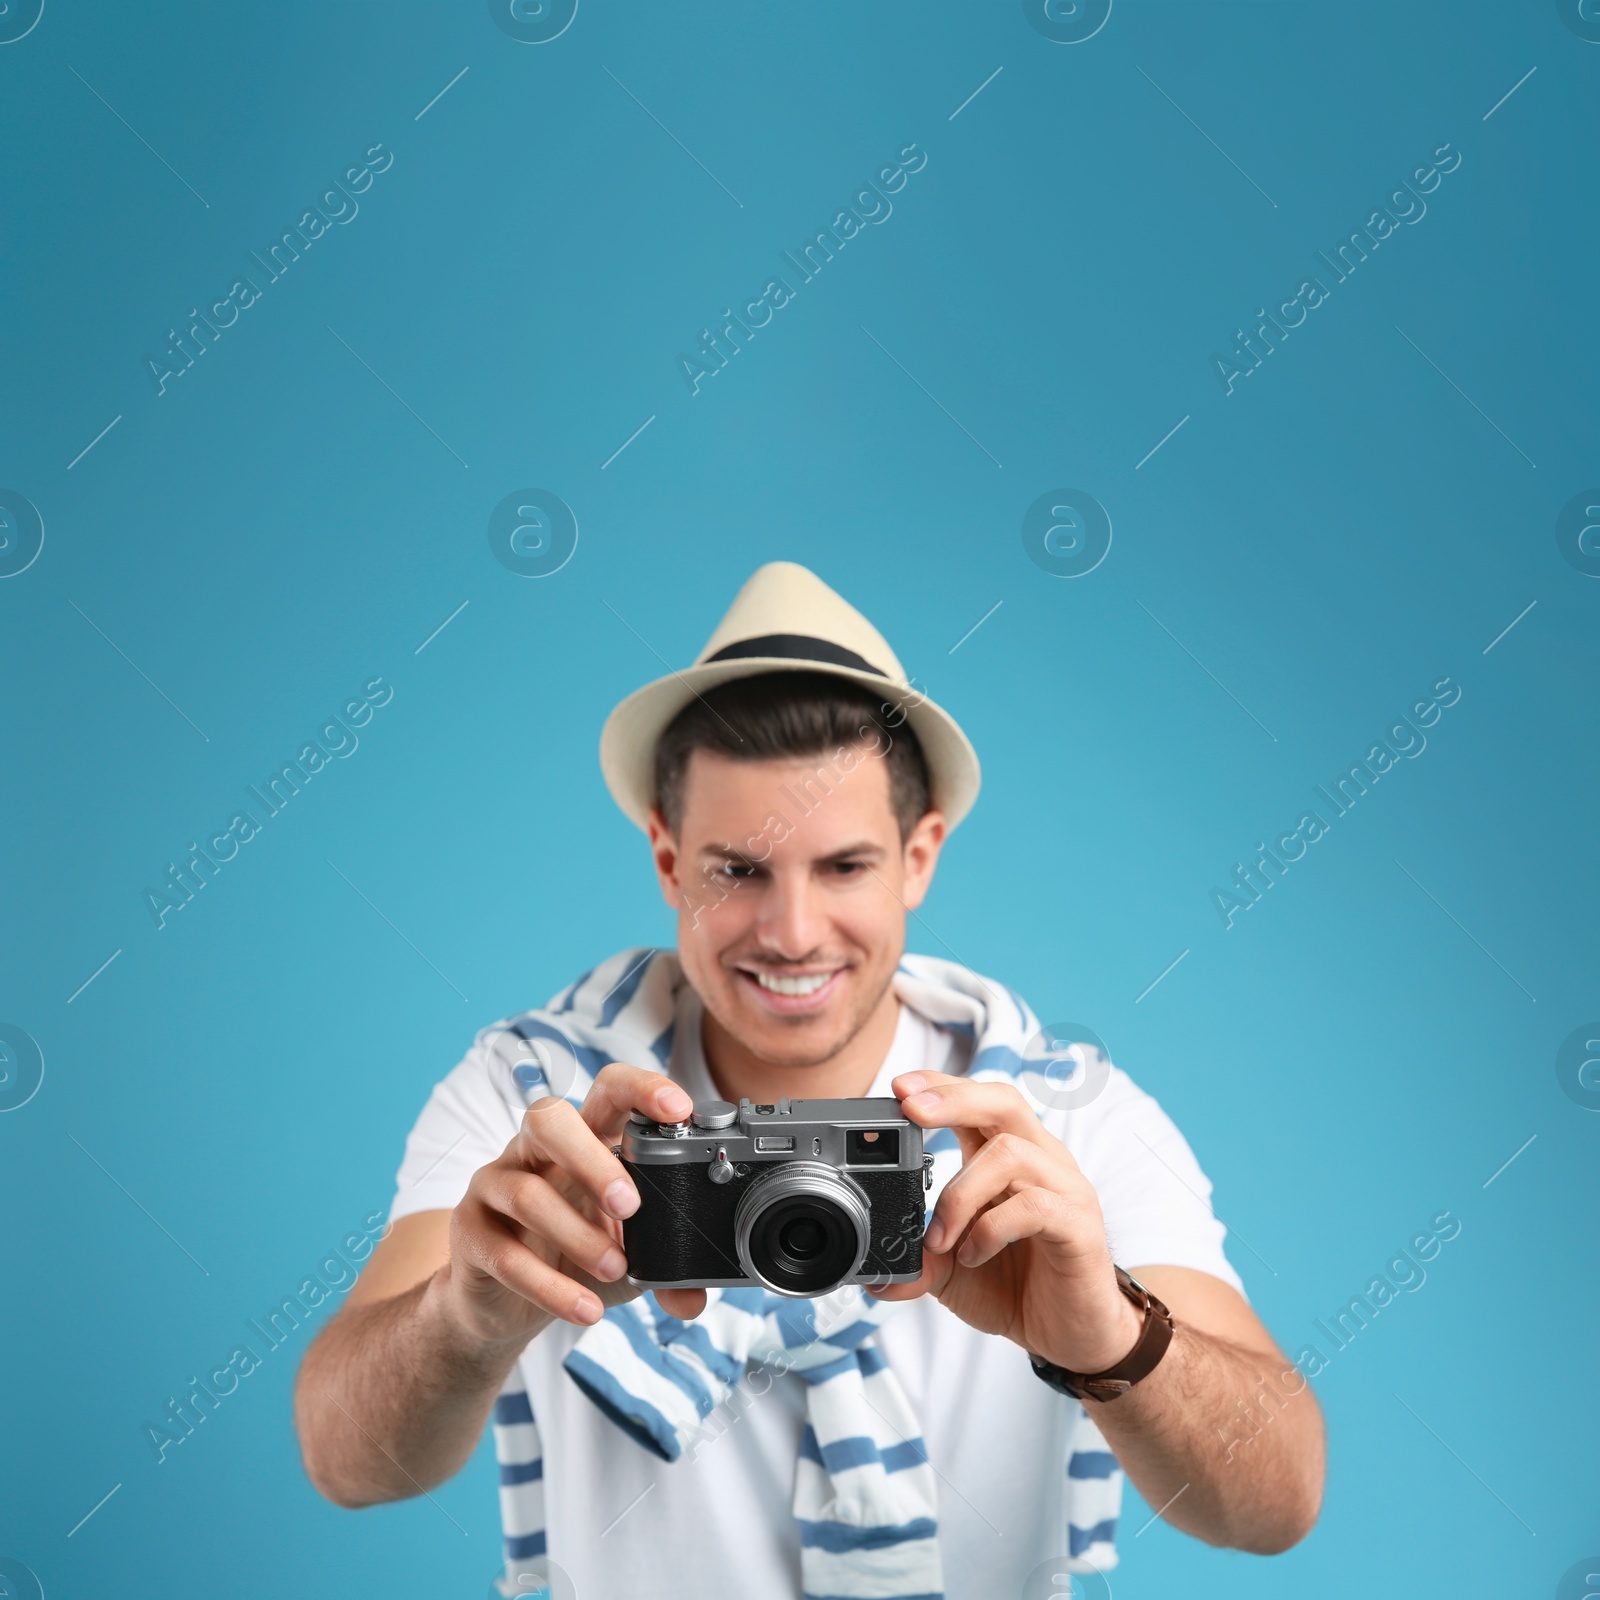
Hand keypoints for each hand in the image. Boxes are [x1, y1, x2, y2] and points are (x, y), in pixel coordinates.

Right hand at [438, 1064, 705, 1348]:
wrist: (502, 1303)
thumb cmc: (571, 1256)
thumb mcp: (625, 1257)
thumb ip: (662, 1270)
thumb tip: (694, 1300)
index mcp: (582, 1138)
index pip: (607, 1090)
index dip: (641, 1089)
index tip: (679, 1110)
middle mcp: (533, 1151)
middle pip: (549, 1119)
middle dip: (591, 1159)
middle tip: (629, 1204)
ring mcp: (495, 1186)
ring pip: (524, 1192)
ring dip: (576, 1233)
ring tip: (615, 1268)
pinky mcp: (469, 1233)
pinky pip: (505, 1254)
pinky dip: (549, 1285)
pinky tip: (584, 1308)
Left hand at [869, 1071, 1142, 1375]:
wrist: (1073, 1336)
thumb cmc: (1019, 1287)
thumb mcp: (953, 1271)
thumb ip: (918, 1261)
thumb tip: (872, 1275)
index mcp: (1009, 1157)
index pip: (978, 1100)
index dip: (941, 1085)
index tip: (899, 1086)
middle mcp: (1041, 1161)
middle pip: (1004, 1101)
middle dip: (953, 1099)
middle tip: (912, 1110)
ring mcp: (1065, 1189)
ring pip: (1011, 1153)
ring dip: (961, 1193)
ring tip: (940, 1239)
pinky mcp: (1080, 1226)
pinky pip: (1035, 1206)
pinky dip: (992, 1227)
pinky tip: (973, 1254)